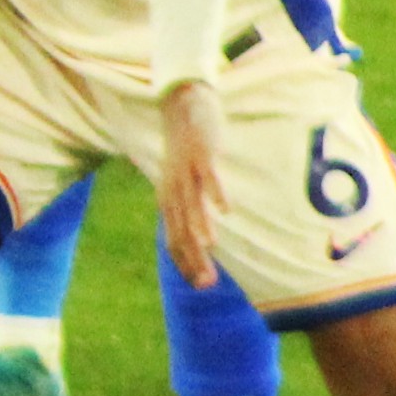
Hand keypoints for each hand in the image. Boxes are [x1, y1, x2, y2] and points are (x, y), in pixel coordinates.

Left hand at [151, 77, 223, 283]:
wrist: (182, 109)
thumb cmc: (187, 153)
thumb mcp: (184, 184)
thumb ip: (192, 209)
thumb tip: (204, 240)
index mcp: (169, 201)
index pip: (173, 241)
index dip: (186, 264)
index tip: (202, 286)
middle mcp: (174, 190)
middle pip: (181, 229)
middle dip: (194, 257)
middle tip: (209, 281)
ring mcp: (186, 172)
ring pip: (191, 204)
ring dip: (201, 225)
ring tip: (210, 246)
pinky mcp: (201, 155)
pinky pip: (208, 176)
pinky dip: (216, 193)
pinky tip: (227, 209)